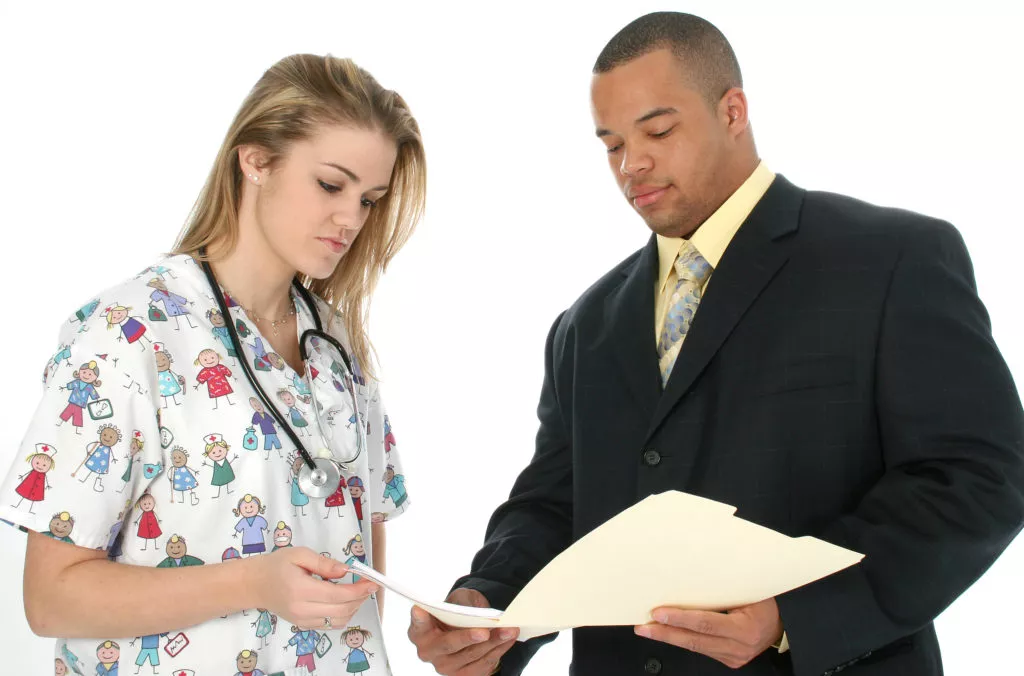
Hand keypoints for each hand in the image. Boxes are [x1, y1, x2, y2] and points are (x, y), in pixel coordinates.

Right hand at [251, 547, 377, 629]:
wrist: (254, 584)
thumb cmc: (276, 565)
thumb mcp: (299, 554)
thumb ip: (324, 564)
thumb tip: (346, 571)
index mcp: (301, 590)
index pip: (338, 595)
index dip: (359, 590)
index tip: (372, 581)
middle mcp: (302, 610)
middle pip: (342, 610)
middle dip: (360, 597)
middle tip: (367, 583)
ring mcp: (302, 620)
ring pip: (339, 620)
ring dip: (353, 607)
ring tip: (357, 591)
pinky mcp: (303, 625)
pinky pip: (330, 624)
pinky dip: (343, 614)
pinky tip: (344, 600)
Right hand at [408, 588, 517, 675]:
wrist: (467, 627)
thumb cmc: (458, 611)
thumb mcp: (459, 600)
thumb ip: (463, 604)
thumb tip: (477, 614)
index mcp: (420, 631)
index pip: (418, 625)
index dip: (420, 619)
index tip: (420, 610)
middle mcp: (428, 652)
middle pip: (449, 645)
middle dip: (468, 638)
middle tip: (484, 632)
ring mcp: (445, 667)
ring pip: (471, 655)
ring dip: (493, 642)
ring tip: (508, 630)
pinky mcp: (463, 675)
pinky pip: (483, 664)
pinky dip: (498, 650)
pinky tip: (508, 639)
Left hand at [635, 598, 782, 668]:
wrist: (782, 625)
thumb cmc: (765, 603)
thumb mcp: (750, 590)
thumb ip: (723, 587)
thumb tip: (691, 573)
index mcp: (745, 628)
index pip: (706, 623)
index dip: (681, 619)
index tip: (659, 613)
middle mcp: (739, 646)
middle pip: (695, 640)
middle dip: (665, 633)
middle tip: (644, 626)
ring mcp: (732, 656)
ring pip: (695, 647)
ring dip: (669, 637)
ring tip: (648, 629)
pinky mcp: (727, 660)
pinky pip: (701, 650)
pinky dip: (682, 640)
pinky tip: (667, 633)